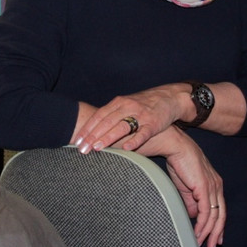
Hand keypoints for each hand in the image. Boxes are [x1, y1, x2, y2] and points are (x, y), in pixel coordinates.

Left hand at [74, 84, 189, 152]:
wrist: (169, 97)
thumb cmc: (143, 104)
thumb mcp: (125, 104)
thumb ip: (110, 115)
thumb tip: (90, 131)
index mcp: (118, 102)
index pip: (99, 116)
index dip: (87, 128)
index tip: (77, 141)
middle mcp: (128, 107)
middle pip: (107, 122)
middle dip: (93, 136)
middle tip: (82, 149)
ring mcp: (141, 115)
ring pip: (122, 127)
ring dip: (108, 137)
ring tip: (97, 148)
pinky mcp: (154, 124)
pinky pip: (143, 133)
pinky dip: (135, 140)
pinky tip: (126, 148)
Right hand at [133, 127, 224, 246]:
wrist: (175, 147)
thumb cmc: (179, 163)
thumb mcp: (186, 187)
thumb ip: (191, 201)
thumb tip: (193, 215)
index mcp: (214, 185)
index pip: (220, 210)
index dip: (218, 226)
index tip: (216, 239)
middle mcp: (217, 187)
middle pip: (221, 216)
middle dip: (216, 234)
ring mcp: (213, 187)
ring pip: (215, 217)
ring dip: (208, 233)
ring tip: (201, 244)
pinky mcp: (205, 187)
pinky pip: (206, 212)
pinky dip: (203, 225)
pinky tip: (197, 233)